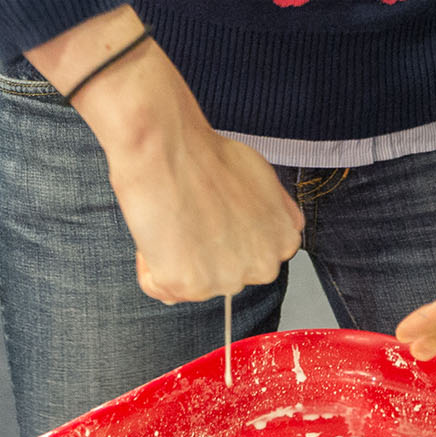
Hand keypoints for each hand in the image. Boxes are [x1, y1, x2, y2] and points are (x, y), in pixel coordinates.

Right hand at [29, 10, 303, 302]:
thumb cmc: (210, 157)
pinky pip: (159, 286)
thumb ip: (275, 210)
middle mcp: (263, 267)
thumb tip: (281, 224)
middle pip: (224, 274)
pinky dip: (151, 264)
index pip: (254, 257)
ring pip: (191, 283)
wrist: (171, 150)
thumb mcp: (263, 179)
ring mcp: (227, 280)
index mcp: (284, 241)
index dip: (227, 236)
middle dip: (205, 253)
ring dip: (176, 258)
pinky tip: (158, 232)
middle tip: (191, 216)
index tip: (213, 215)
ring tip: (175, 219)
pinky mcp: (188, 286)